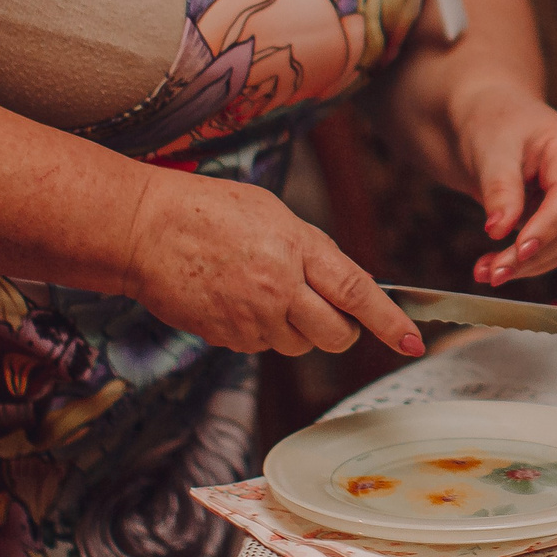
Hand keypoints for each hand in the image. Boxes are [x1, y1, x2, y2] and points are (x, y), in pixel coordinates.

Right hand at [123, 172, 421, 356]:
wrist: (144, 230)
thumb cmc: (206, 210)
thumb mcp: (272, 213)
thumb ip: (312, 250)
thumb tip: (342, 283)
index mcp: (297, 248)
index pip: (357, 292)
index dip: (390, 322)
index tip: (412, 340)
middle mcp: (279, 288)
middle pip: (337, 334)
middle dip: (343, 330)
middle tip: (327, 309)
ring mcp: (252, 317)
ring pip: (300, 345)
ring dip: (297, 329)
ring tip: (265, 290)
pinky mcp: (228, 338)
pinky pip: (263, 346)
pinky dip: (262, 331)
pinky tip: (238, 300)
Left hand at [453, 84, 556, 285]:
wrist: (492, 117)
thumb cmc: (495, 122)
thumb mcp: (491, 148)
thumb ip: (499, 188)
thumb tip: (498, 230)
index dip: (547, 227)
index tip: (518, 251)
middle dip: (534, 255)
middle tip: (493, 273)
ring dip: (531, 266)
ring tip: (488, 274)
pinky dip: (528, 261)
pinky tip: (497, 267)